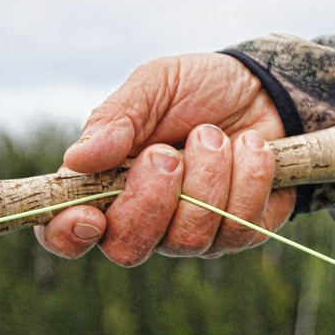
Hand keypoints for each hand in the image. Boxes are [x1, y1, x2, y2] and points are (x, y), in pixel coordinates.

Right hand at [34, 53, 295, 265]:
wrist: (265, 89)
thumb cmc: (199, 89)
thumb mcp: (155, 85)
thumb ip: (117, 118)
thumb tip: (77, 159)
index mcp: (106, 186)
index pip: (68, 234)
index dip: (69, 235)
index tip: (89, 215)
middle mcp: (148, 220)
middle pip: (129, 248)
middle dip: (151, 199)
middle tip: (167, 153)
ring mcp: (196, 233)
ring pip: (190, 239)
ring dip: (206, 177)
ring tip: (214, 135)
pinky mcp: (242, 231)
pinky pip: (242, 227)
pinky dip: (248, 177)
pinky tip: (251, 145)